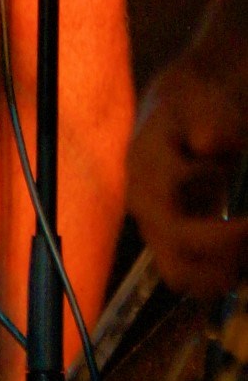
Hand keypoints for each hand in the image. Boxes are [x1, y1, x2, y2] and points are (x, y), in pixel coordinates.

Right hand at [126, 49, 247, 295]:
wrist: (181, 109)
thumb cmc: (198, 103)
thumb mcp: (207, 103)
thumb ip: (212, 121)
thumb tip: (211, 143)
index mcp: (146, 173)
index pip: (176, 229)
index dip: (220, 238)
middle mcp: (143, 206)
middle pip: (177, 263)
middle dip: (225, 259)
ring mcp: (153, 224)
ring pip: (182, 277)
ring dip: (222, 272)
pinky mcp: (168, 236)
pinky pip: (190, 274)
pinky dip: (220, 272)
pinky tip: (243, 251)